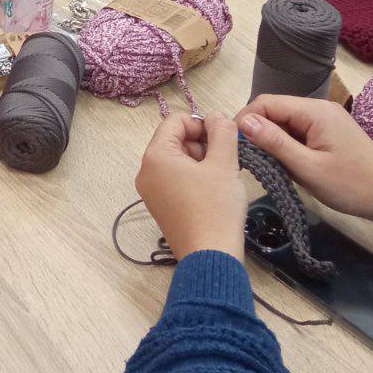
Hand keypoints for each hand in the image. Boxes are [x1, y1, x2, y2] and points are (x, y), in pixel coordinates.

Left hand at [135, 112, 247, 260]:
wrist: (210, 256)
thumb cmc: (216, 207)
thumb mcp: (224, 163)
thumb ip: (222, 132)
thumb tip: (217, 116)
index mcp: (155, 156)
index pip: (175, 121)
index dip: (201, 122)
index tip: (223, 136)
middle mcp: (146, 172)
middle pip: (174, 140)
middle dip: (201, 142)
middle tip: (226, 157)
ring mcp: (151, 191)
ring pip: (177, 160)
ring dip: (201, 159)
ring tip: (223, 174)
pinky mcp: (161, 207)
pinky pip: (175, 179)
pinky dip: (195, 176)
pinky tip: (214, 189)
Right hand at [237, 95, 372, 244]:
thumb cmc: (351, 186)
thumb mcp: (308, 168)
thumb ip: (275, 143)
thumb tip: (243, 121)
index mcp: (315, 111)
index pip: (267, 103)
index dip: (245, 120)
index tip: (234, 145)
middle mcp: (319, 108)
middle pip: (275, 111)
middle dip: (259, 132)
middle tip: (251, 161)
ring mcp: (325, 119)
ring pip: (285, 123)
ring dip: (274, 142)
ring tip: (271, 167)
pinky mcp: (329, 132)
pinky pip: (298, 132)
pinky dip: (288, 147)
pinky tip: (289, 167)